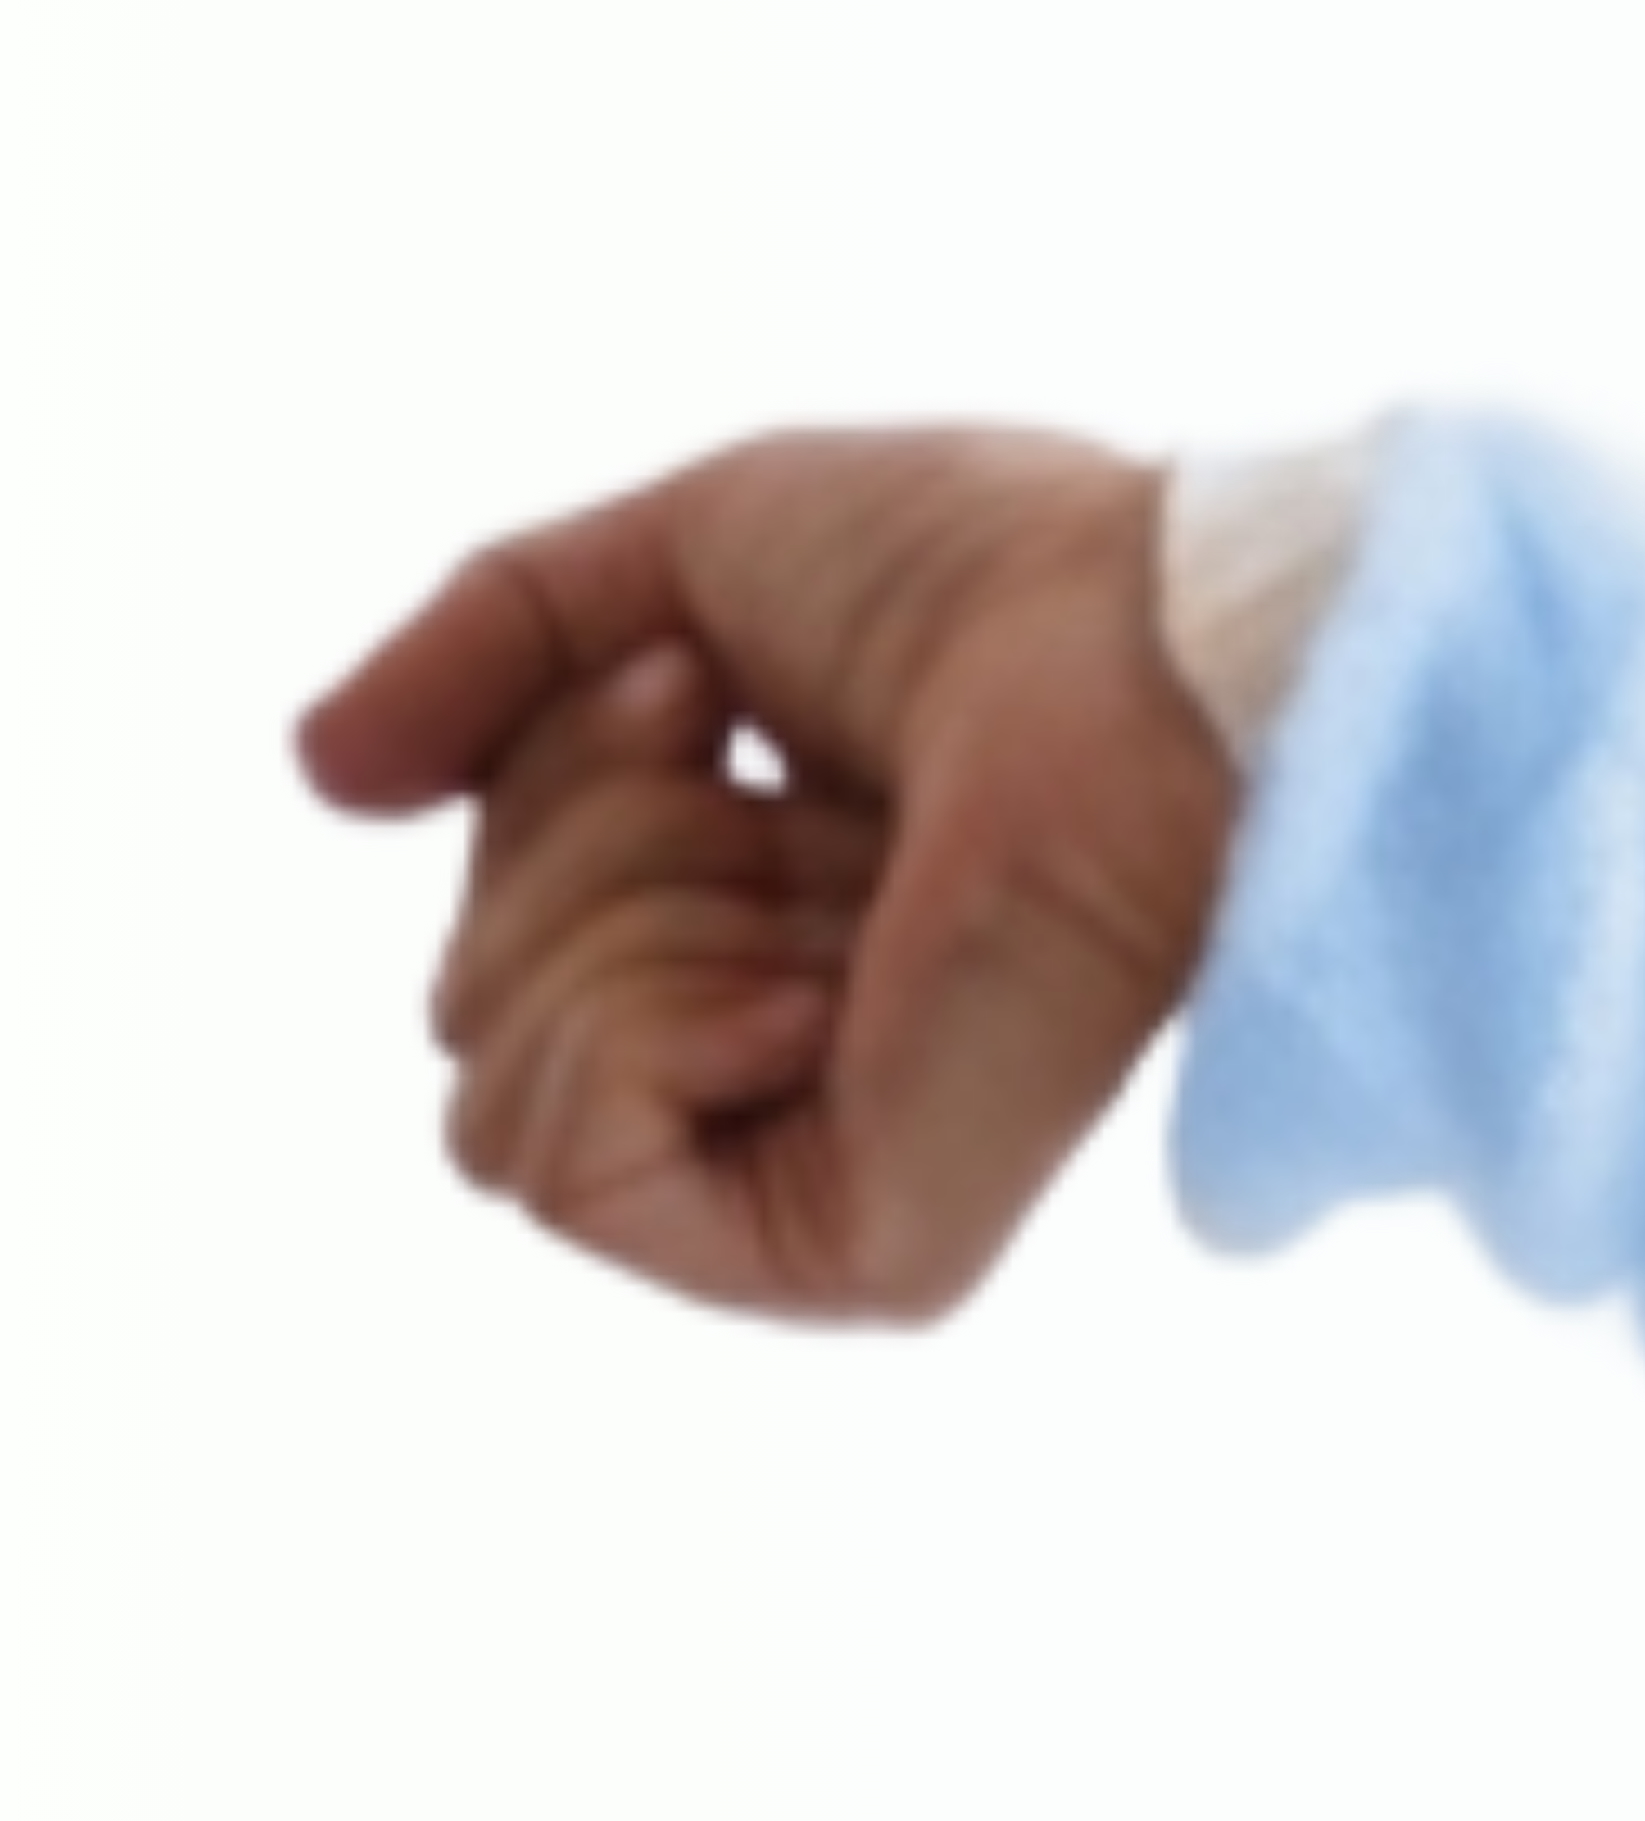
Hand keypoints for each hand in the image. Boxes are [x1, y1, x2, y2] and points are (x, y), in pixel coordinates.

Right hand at [294, 427, 1240, 1326]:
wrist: (1141, 646)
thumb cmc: (985, 582)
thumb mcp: (670, 565)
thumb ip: (490, 647)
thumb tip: (326, 778)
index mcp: (765, 924)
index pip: (499, 933)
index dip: (550, 781)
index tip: (706, 681)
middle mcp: (795, 1060)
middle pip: (470, 1012)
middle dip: (580, 847)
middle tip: (764, 775)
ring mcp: (822, 1170)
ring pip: (492, 1097)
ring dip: (618, 919)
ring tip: (830, 872)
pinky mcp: (857, 1255)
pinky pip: (564, 1173)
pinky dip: (643, 1031)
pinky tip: (814, 987)